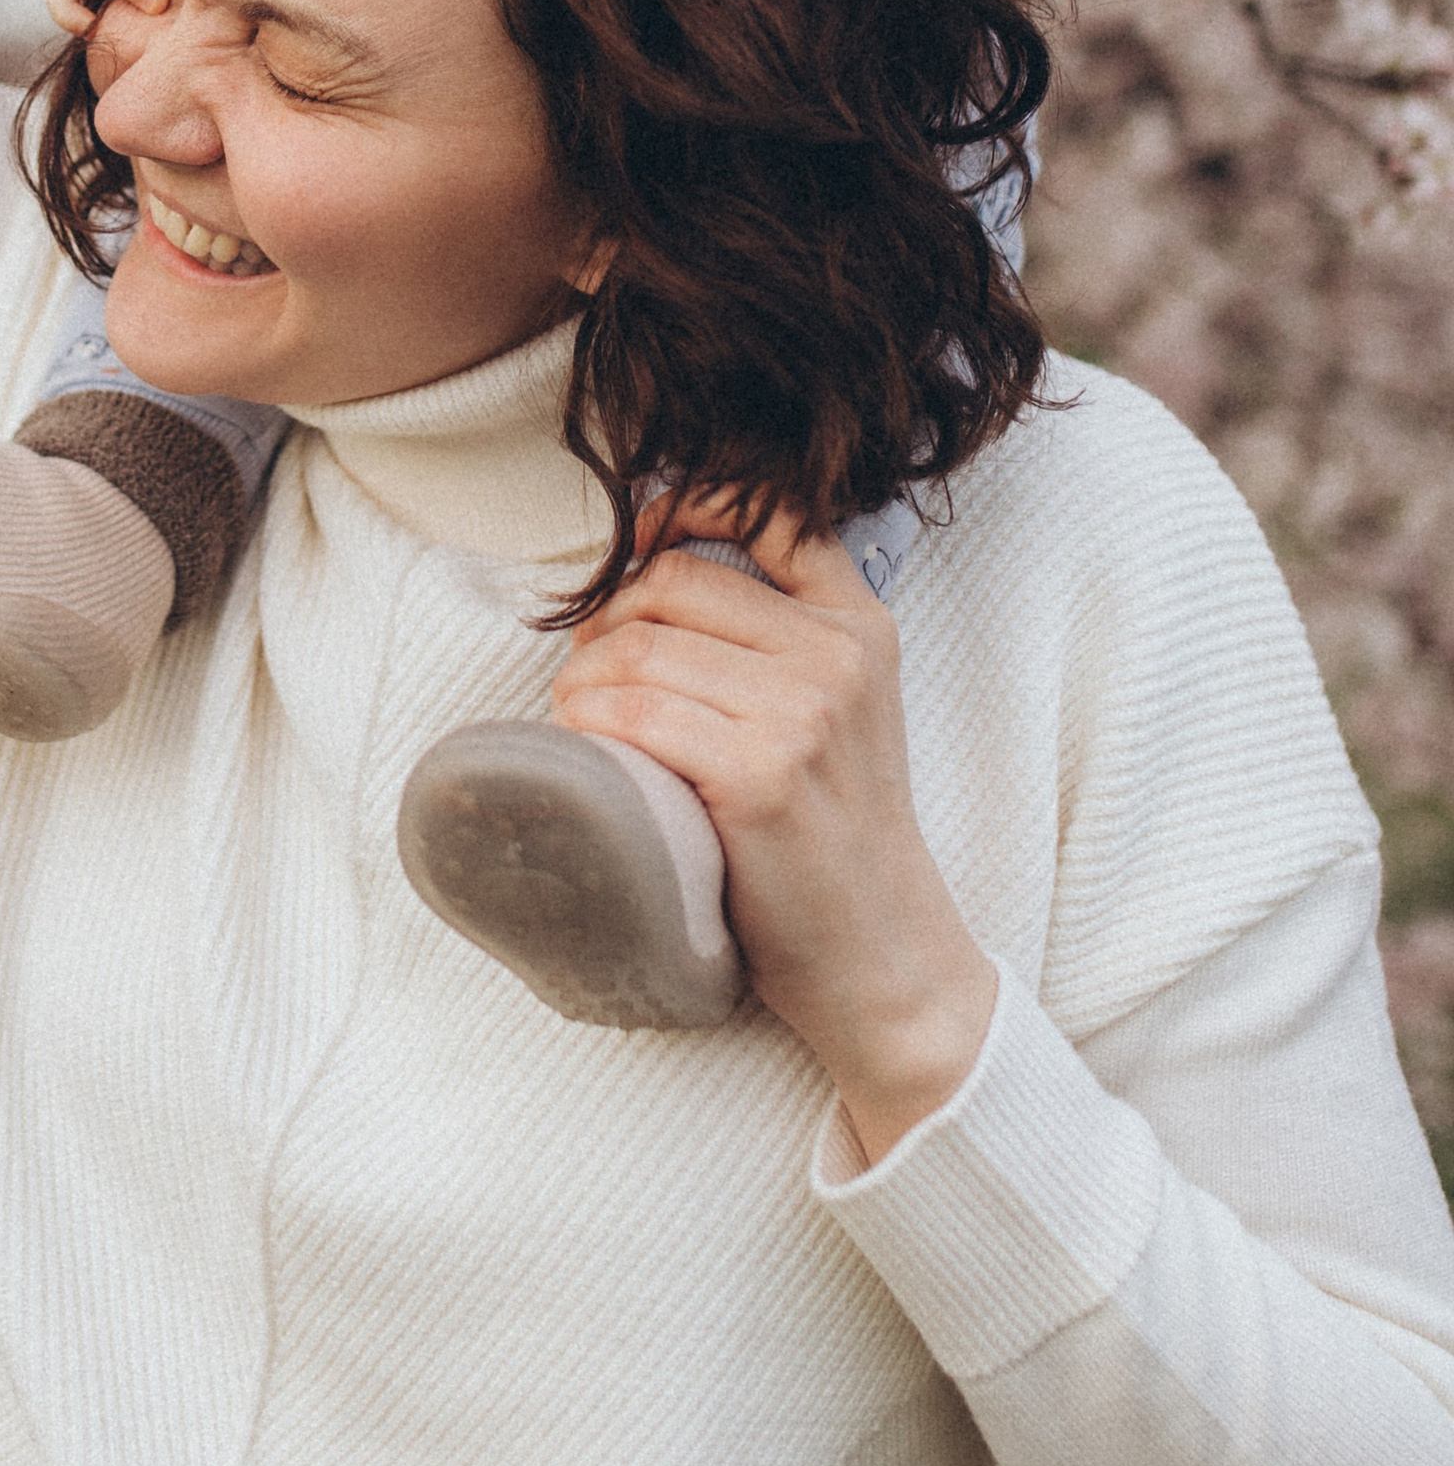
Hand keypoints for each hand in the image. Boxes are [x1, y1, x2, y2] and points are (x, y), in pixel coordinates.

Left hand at [549, 499, 994, 1158]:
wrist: (883, 955)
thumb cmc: (832, 834)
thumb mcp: (839, 710)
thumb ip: (774, 634)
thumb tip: (645, 569)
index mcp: (860, 624)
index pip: (767, 513)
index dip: (677, 510)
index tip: (626, 545)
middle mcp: (838, 655)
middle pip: (672, 582)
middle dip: (606, 617)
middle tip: (587, 671)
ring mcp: (803, 713)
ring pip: (640, 646)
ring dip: (582, 679)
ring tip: (582, 719)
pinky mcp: (761, 775)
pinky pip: (635, 713)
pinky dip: (588, 725)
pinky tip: (587, 750)